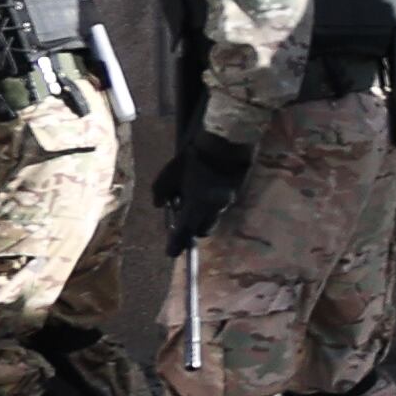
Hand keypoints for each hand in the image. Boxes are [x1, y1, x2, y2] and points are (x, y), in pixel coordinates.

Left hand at [166, 129, 254, 250]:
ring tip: (195, 199)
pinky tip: (207, 190)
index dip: (176, 244)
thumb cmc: (193, 157)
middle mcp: (214, 207)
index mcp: (197, 203)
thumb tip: (159, 206)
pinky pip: (221, 207)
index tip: (170, 253)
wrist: (225, 142)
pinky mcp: (236, 194)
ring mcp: (227, 202)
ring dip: (203, 216)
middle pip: (202, 230)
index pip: (185, 232)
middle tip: (184, 219)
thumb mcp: (169, 173)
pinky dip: (212, 205)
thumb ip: (160, 192)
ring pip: (213, 219)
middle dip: (192, 229)